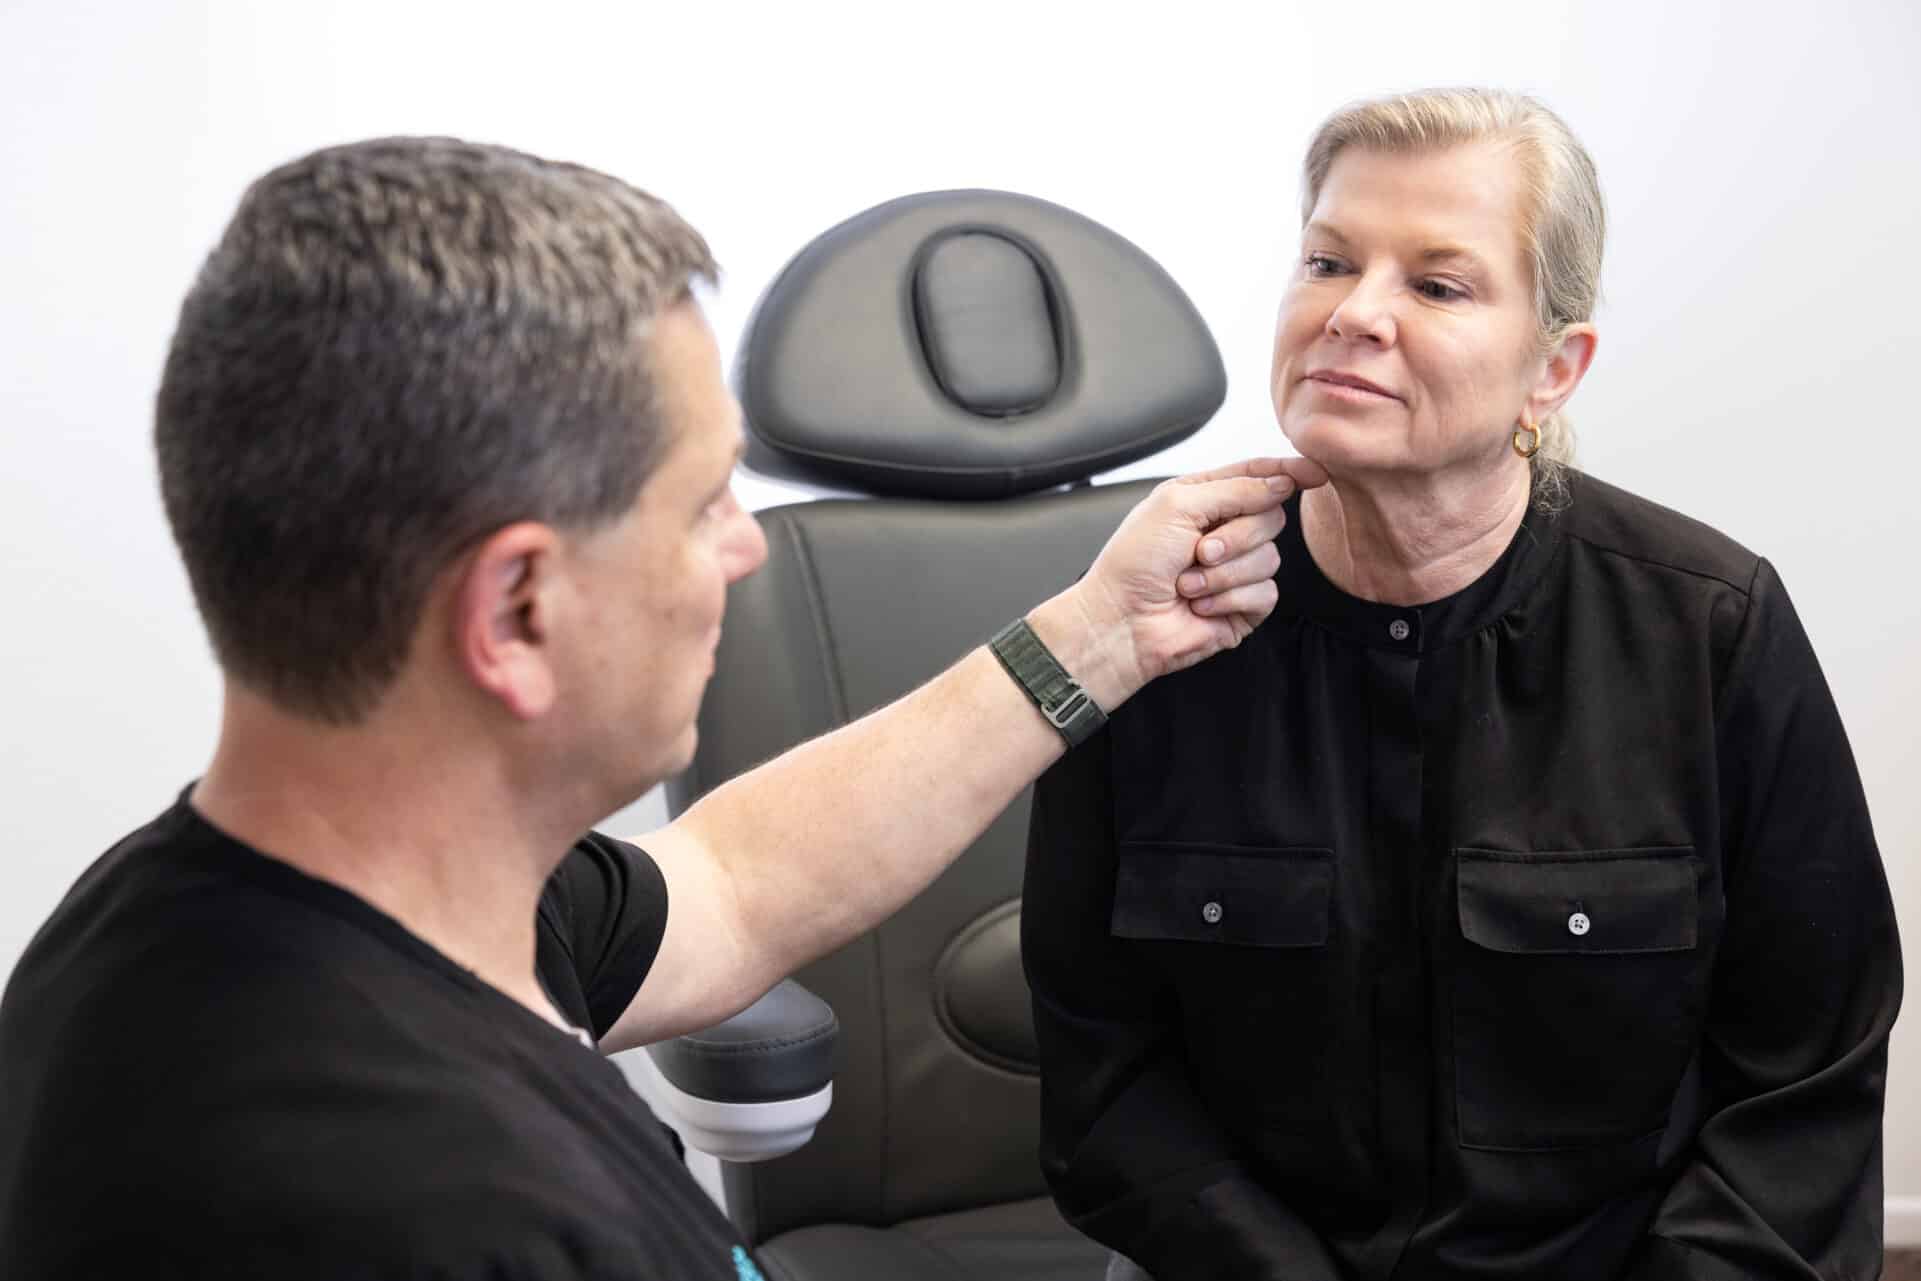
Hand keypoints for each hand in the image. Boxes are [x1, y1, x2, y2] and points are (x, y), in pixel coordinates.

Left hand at [1052, 457, 1328, 703]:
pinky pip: (1266, 592)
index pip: (1257, 477)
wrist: (1121, 622)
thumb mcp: (1177, 506)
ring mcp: (1236, 571)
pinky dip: (1230, 598)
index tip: (1314, 473)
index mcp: (1205, 499)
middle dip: (1236, 535)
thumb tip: (1283, 481)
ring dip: (1225, 573)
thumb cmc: (1134, 563)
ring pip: (1271, 558)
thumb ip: (1235, 489)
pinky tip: (1200, 606)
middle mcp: (1224, 531)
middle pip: (1272, 516)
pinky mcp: (1244, 606)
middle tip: (1199, 552)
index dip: (1288, 472)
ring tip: (1188, 585)